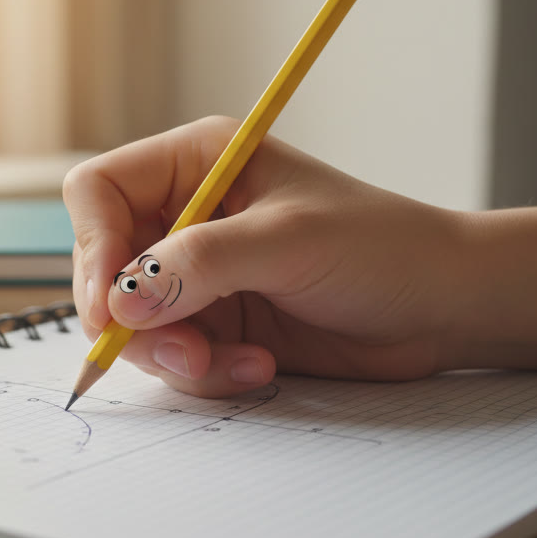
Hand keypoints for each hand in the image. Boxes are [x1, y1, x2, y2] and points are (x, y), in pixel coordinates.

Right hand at [63, 116, 467, 397]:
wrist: (444, 307)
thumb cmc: (382, 248)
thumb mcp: (287, 243)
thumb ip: (198, 264)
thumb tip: (122, 300)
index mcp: (195, 164)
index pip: (99, 194)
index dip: (93, 248)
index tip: (113, 305)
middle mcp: (186, 215)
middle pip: (105, 269)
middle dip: (137, 321)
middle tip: (184, 352)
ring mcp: (198, 274)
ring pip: (134, 324)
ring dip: (176, 355)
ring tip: (238, 363)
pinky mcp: (216, 324)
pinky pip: (172, 358)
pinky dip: (207, 373)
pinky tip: (259, 367)